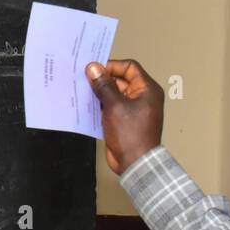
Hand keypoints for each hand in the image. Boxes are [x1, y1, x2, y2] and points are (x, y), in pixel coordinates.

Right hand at [85, 59, 164, 174]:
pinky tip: (87, 106)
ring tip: (83, 92)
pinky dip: (101, 106)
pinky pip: (112, 108)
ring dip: (100, 93)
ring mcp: (133, 110)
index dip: (112, 66)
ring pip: (115, 94)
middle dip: (103, 80)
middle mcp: (142, 97)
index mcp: (147, 89)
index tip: (95, 70)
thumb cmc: (130, 134)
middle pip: (121, 80)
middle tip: (84, 80)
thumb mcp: (114, 106)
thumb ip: (103, 86)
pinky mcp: (124, 121)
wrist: (135, 163)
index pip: (129, 67)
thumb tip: (93, 68)